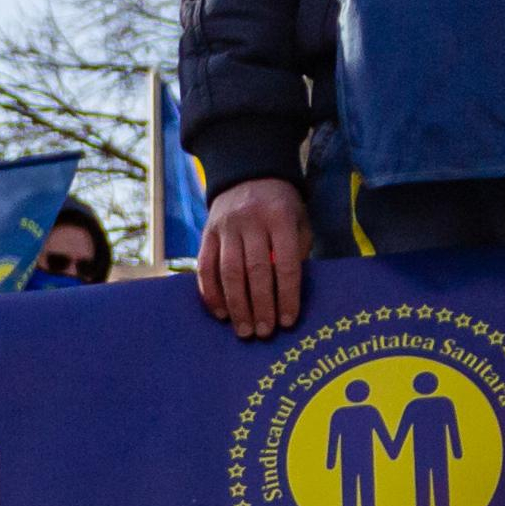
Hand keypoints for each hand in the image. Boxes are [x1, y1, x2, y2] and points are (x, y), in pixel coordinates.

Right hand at [197, 178, 306, 338]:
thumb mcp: (299, 220)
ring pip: (229, 271)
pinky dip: (211, 292)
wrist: (248, 173)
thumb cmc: (281, 206)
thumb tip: (288, 292)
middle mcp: (251, 222)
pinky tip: (220, 313)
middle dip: (260, 305)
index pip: (285, 263)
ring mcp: (225, 227)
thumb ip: (297, 251)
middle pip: (255, 270)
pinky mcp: (206, 233)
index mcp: (280, 218)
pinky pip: (205, 266)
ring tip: (243, 330)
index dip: (287, 295)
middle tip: (264, 332)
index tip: (288, 321)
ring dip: (236, 305)